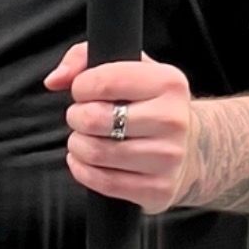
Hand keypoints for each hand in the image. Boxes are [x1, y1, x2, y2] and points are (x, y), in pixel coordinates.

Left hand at [48, 43, 198, 214]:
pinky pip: (103, 182)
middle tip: (82, 116)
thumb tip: (56, 80)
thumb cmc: (151, 104)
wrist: (193, 147)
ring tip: (86, 137)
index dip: (80, 86)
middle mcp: (172, 120)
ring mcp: (167, 158)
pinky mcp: (158, 189)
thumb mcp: (130, 68)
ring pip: (96, 152)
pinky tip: (87, 160)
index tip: (84, 91)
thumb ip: (85, 59)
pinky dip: (83, 170)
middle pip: (95, 119)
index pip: (103, 81)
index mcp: (168, 82)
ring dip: (78, 144)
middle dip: (76, 117)